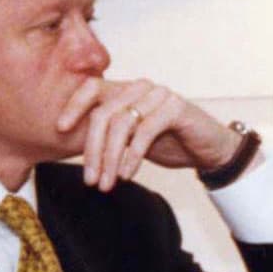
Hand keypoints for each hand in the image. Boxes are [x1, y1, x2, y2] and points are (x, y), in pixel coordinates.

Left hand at [56, 78, 247, 191]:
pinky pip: (144, 132)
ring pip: (121, 125)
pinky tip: (127, 175)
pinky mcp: (174, 108)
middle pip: (104, 114)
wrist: (212, 150)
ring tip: (107, 184)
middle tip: (91, 179)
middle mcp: (140, 87)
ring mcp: (158, 95)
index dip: (73, 106)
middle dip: (93, 150)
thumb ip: (113, 137)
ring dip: (111, 159)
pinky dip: (132, 157)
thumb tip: (82, 152)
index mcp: (127, 90)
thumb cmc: (173, 144)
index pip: (91, 88)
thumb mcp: (135, 140)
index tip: (60, 129)